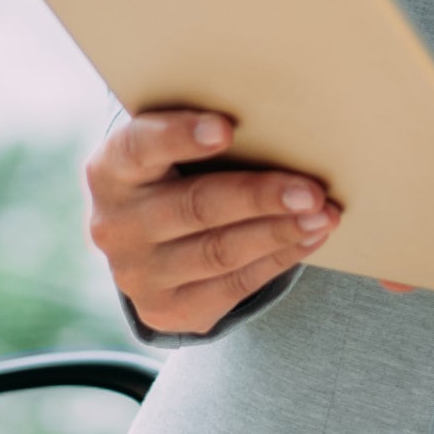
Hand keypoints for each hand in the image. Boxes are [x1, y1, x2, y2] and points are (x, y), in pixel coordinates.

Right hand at [83, 109, 341, 334]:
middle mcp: (114, 225)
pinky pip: (233, 285)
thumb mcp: (171, 150)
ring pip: (220, 252)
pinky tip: (310, 238)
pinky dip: (279, 258)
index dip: (180, 136)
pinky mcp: (166, 310)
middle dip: (259, 197)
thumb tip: (285, 124)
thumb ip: (205, 136)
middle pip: (195, 206)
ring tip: (323, 215)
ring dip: (280, 232)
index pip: (139, 148)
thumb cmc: (176, 174)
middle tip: (311, 190)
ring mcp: (137, 274)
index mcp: (110, 170)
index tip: (227, 129)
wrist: (148, 245)